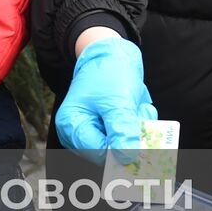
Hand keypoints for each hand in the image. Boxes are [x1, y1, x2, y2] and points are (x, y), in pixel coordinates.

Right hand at [55, 34, 157, 161]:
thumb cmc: (108, 71)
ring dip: (138, 128)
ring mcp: (94, 131)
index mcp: (71, 126)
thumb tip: (127, 157)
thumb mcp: (117, 99)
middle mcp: (79, 133)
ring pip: (123, 144)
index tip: (140, 138)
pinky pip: (128, 136)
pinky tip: (137, 107)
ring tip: (139, 107)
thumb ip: (121, 129)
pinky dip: (138, 124)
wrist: (112, 53)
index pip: (97, 152)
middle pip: (110, 151)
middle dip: (131, 135)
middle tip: (140, 115)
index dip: (120, 149)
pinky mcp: (108, 128)